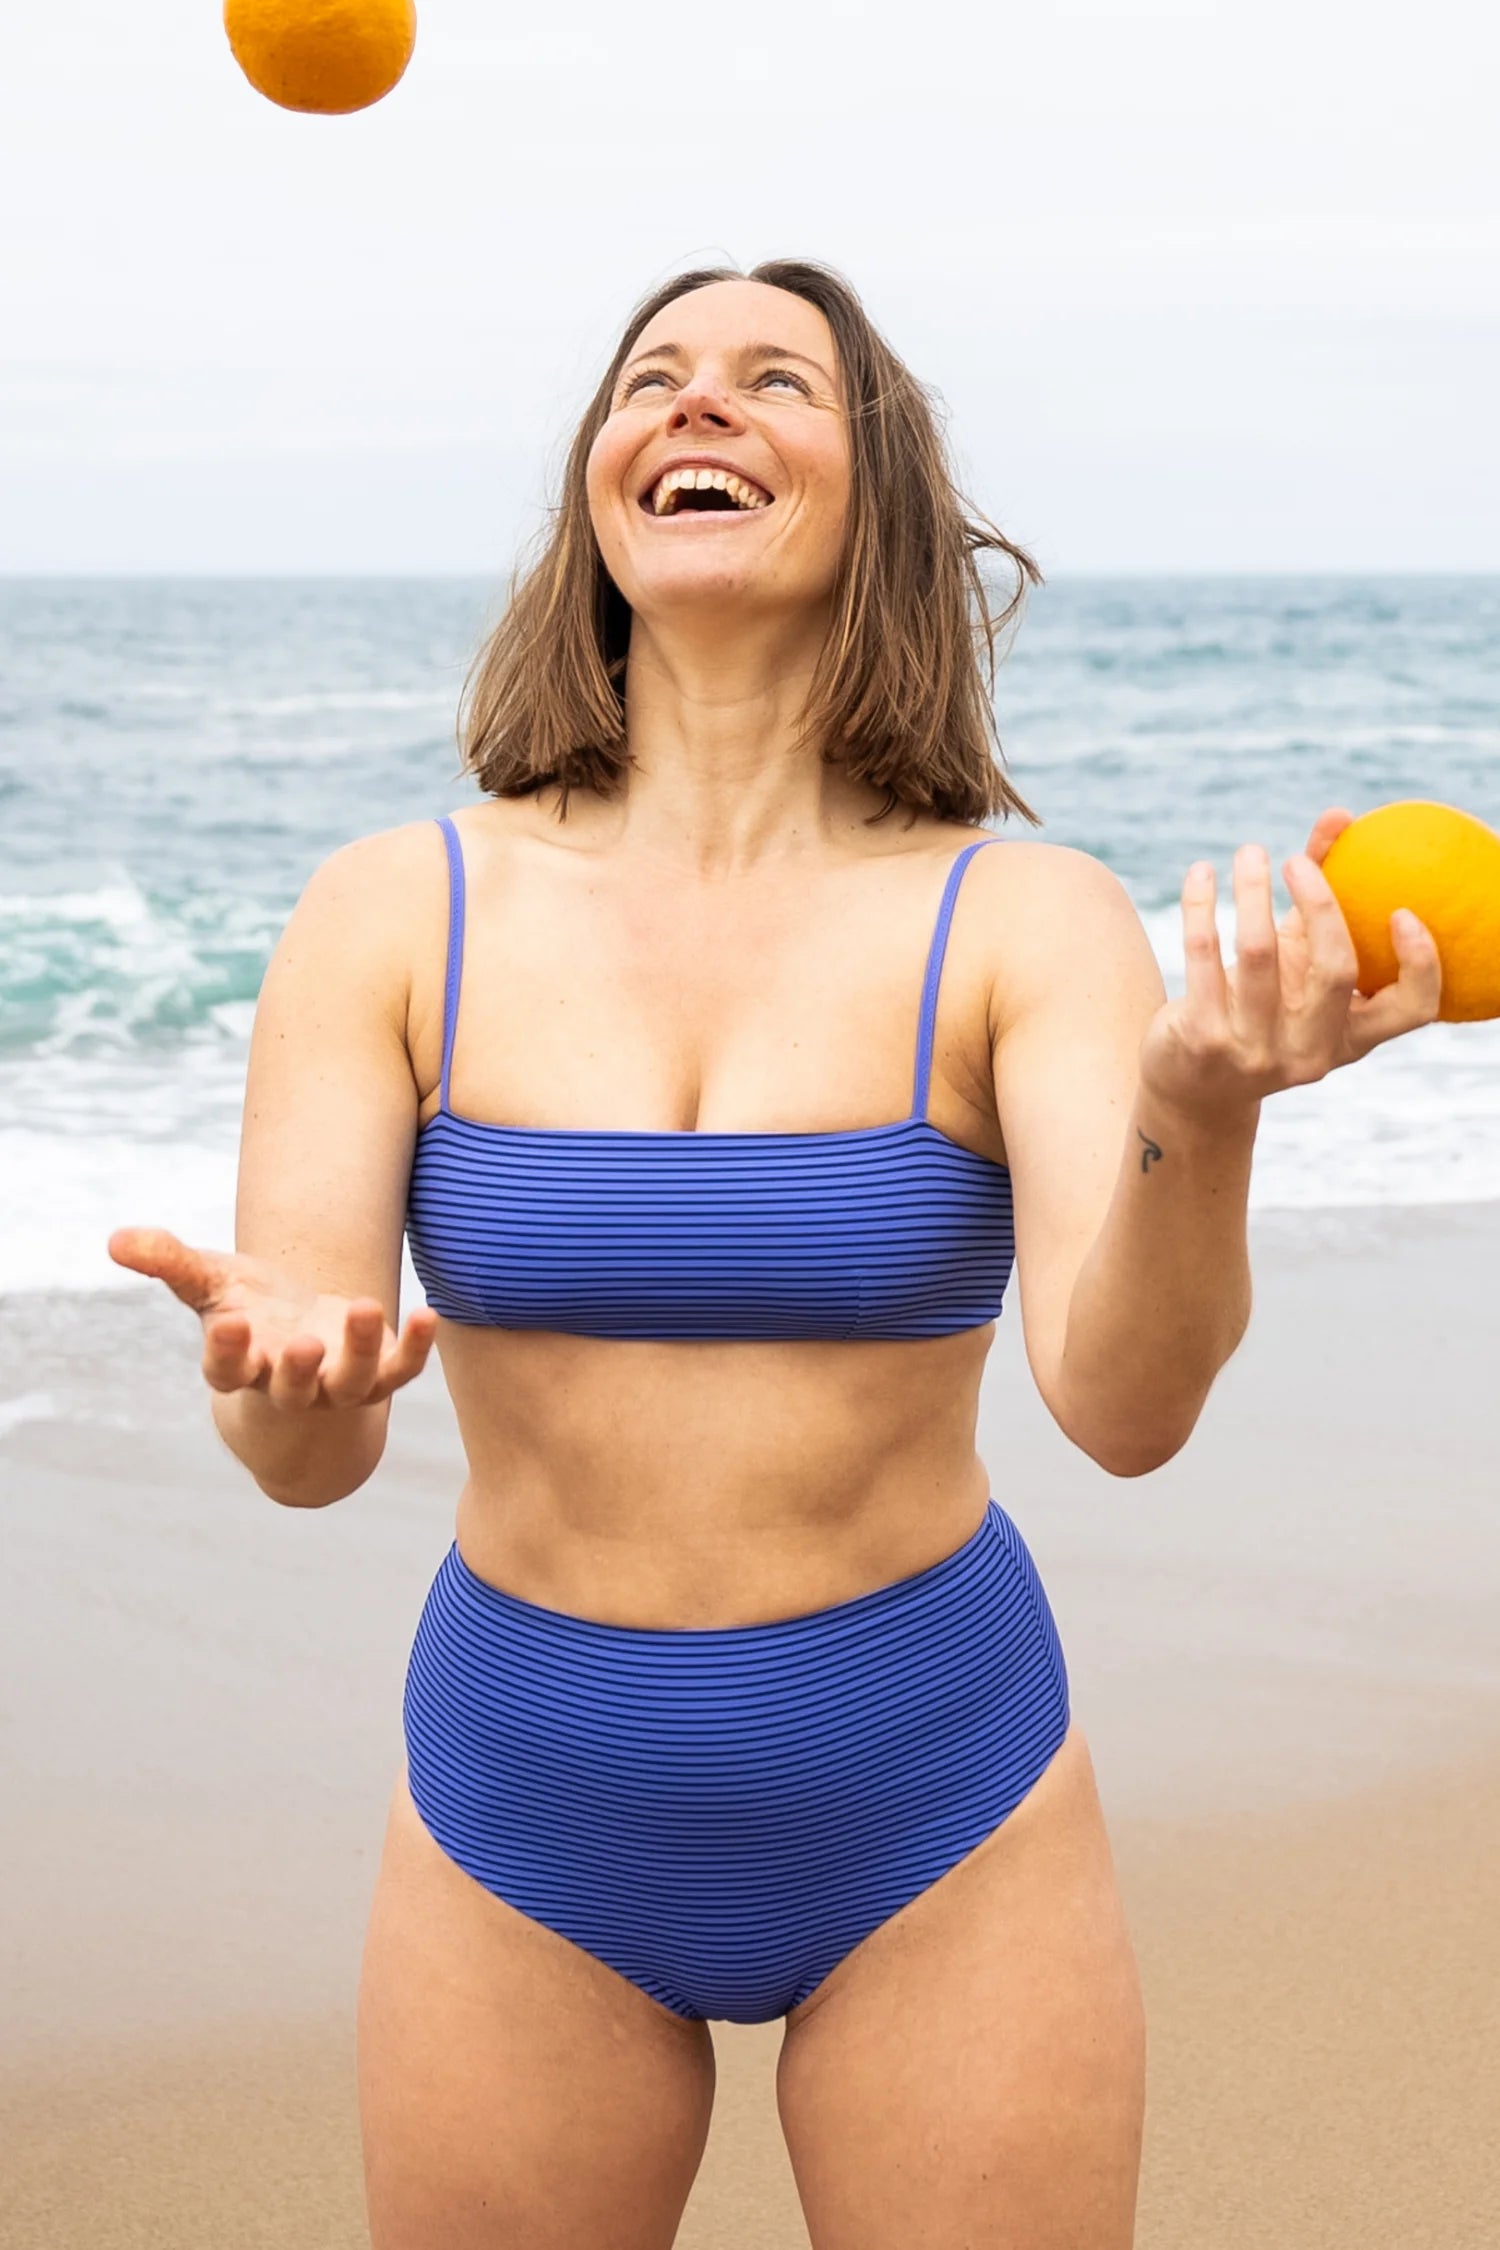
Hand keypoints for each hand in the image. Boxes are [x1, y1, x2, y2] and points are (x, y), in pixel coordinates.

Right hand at [106, 1227, 438, 1409]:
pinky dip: (415, 1348)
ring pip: (352, 1381)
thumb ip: (169, 1262)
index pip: (228, 1370)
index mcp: (242, 1365)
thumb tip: (115, 1238)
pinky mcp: (378, 1375)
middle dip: (296, 1369)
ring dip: (362, 1350)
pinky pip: (401, 1371)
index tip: (229, 1321)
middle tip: (302, 1346)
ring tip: (369, 1307)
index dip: (228, 1351)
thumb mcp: (211, 1283)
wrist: (303, 1340)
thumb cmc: (250, 1309)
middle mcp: (289, 1384)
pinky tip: (427, 1314)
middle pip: (291, 1387)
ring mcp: (337, 1385)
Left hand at [1138, 806, 1443, 1129]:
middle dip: (1320, 902)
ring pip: (1258, 953)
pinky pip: (1203, 956)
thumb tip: (1339, 816)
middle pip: (1335, 969)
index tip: (1401, 910)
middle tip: (1296, 859)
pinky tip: (1200, 874)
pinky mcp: (1202, 1041)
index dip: (1420, 962)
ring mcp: (1255, 1052)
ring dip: (1253, 889)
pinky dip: (1201, 905)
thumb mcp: (1296, 966)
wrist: (1192, 1087)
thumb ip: (1322, 897)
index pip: (1411, 1009)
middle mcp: (1309, 1053)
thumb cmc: (1259, 1009)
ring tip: (1248, 853)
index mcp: (1350, 1038)